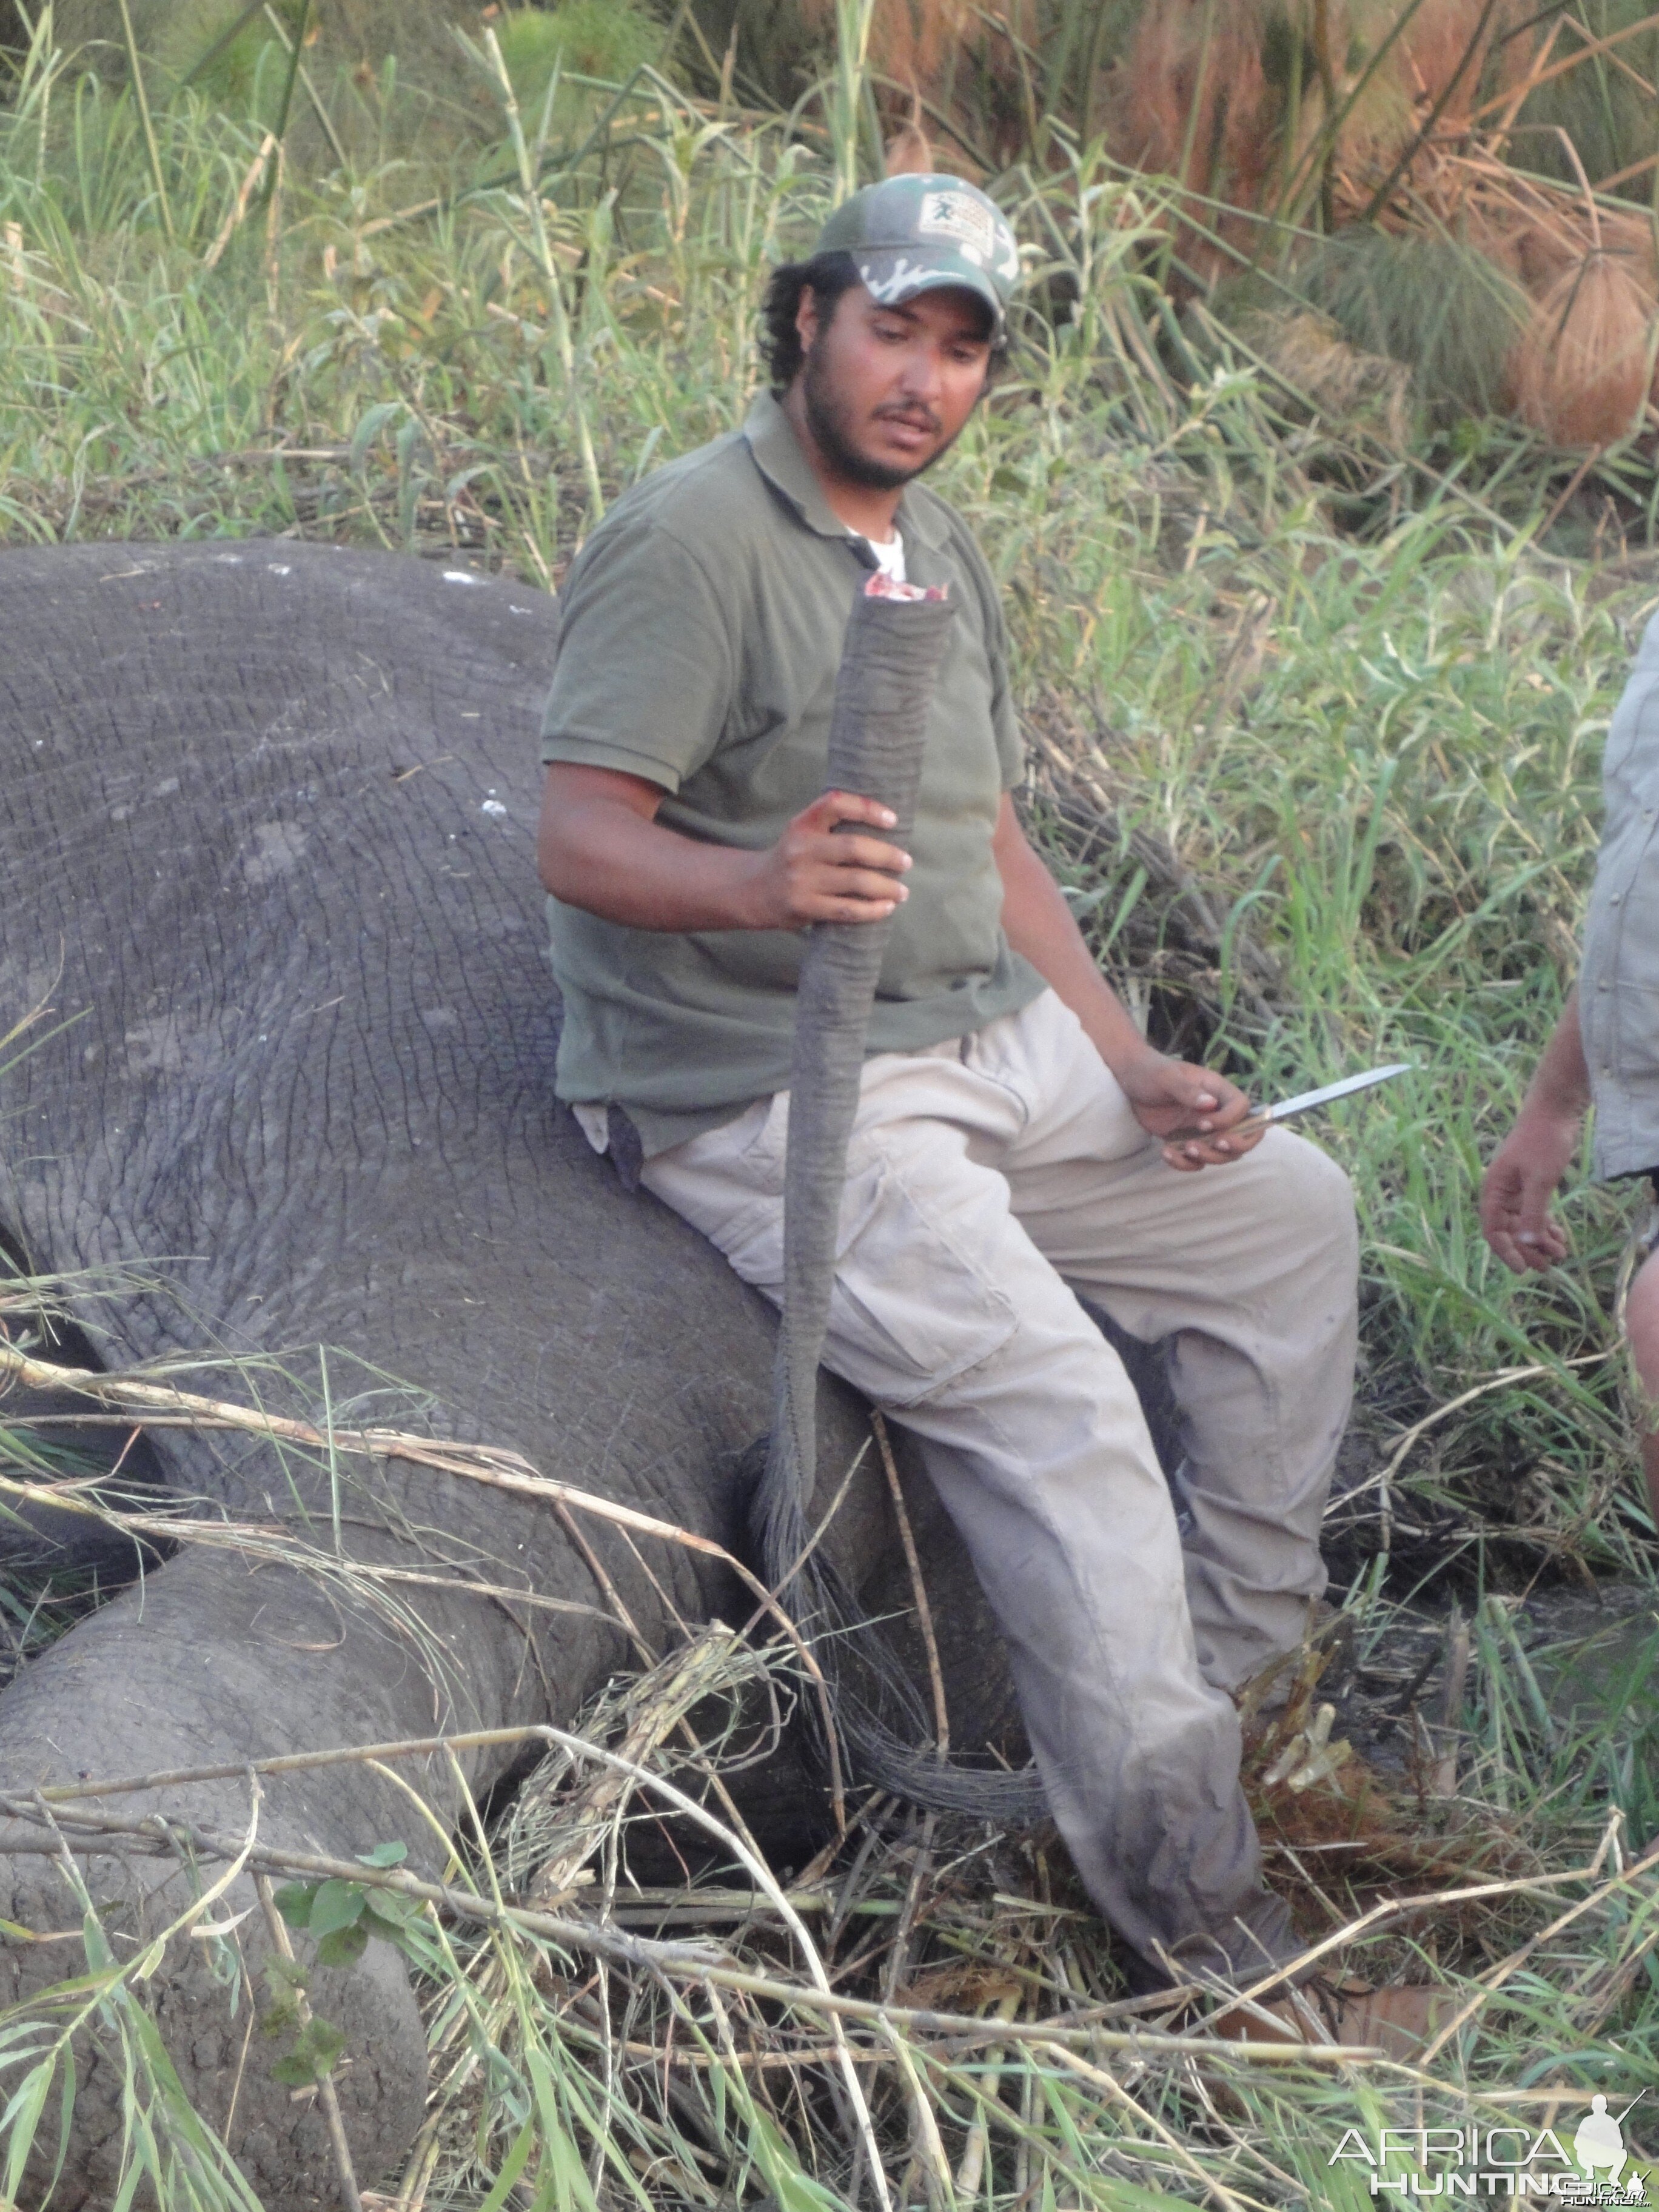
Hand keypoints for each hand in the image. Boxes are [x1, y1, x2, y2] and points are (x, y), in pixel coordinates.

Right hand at [741, 790, 911, 928]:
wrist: (753, 890)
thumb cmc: (792, 859)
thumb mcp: (802, 833)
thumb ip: (832, 826)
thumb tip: (888, 829)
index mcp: (803, 824)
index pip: (835, 803)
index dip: (867, 808)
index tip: (893, 820)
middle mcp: (800, 849)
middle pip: (854, 847)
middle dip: (887, 856)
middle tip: (906, 862)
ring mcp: (801, 879)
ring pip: (856, 881)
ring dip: (887, 887)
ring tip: (902, 891)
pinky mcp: (804, 906)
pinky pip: (847, 909)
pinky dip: (872, 910)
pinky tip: (887, 907)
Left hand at [1112, 1045, 1261, 1171]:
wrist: (1130, 1079)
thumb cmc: (1151, 1070)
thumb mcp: (1166, 1076)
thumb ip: (1187, 1090)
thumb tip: (1210, 1104)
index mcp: (1217, 1090)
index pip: (1242, 1108)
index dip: (1230, 1121)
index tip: (1203, 1124)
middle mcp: (1215, 1111)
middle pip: (1243, 1135)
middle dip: (1234, 1147)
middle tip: (1215, 1145)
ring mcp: (1202, 1129)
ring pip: (1222, 1153)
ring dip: (1209, 1157)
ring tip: (1186, 1148)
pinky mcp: (1186, 1140)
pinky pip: (1196, 1160)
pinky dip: (1184, 1163)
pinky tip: (1165, 1152)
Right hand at [1479, 1108, 1580, 1271]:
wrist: (1555, 1111)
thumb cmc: (1542, 1142)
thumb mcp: (1539, 1180)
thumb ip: (1532, 1213)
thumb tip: (1527, 1244)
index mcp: (1493, 1190)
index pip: (1493, 1229)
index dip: (1506, 1251)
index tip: (1522, 1269)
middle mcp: (1501, 1192)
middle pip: (1509, 1230)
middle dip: (1528, 1250)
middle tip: (1548, 1268)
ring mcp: (1516, 1189)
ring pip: (1524, 1223)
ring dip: (1540, 1240)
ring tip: (1560, 1253)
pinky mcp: (1531, 1184)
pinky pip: (1535, 1212)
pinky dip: (1546, 1225)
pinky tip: (1559, 1236)